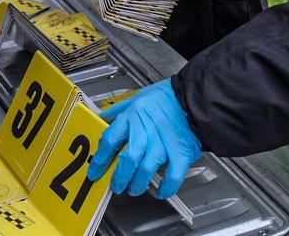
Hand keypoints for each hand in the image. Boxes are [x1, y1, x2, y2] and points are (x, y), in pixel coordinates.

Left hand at [89, 79, 200, 197]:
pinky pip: (172, 175)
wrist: (193, 98)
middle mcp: (145, 131)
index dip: (100, 160)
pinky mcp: (181, 153)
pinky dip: (166, 187)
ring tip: (134, 188)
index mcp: (132, 117)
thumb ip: (118, 110)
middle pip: (127, 160)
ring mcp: (163, 143)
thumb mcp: (137, 97)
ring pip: (145, 170)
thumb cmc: (167, 97)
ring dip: (138, 184)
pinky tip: (161, 191)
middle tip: (116, 185)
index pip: (110, 141)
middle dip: (119, 178)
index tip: (95, 170)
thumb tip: (102, 117)